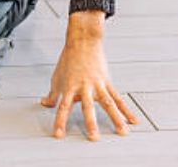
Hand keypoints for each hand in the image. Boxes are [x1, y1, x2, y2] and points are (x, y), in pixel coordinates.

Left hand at [40, 11, 138, 139]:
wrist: (84, 41)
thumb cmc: (69, 59)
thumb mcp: (57, 77)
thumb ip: (52, 94)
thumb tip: (44, 103)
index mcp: (69, 87)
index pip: (63, 107)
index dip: (60, 121)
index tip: (59, 135)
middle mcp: (84, 87)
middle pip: (88, 107)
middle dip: (91, 123)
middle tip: (94, 137)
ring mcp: (98, 85)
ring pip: (108, 104)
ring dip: (116, 119)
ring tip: (122, 132)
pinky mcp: (107, 82)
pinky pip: (118, 98)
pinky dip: (126, 110)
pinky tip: (133, 120)